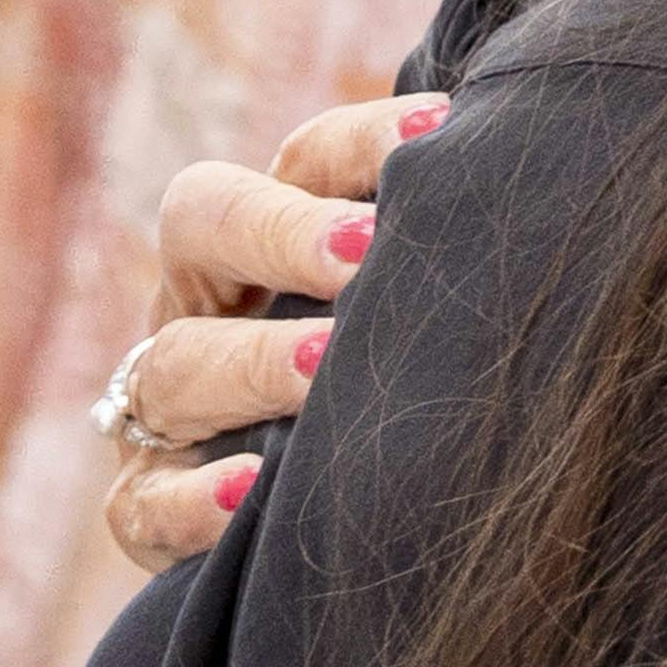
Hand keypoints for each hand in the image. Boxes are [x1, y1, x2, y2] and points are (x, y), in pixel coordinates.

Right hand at [94, 92, 437, 567]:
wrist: (343, 532)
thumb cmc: (401, 390)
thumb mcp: (412, 313)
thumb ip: (447, 254)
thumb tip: (522, 175)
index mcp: (276, 240)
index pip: (302, 163)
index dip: (361, 145)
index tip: (441, 134)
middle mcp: (205, 306)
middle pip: (203, 228)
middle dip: (282, 232)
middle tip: (367, 251)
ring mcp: (166, 410)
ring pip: (175, 367)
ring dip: (253, 363)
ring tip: (324, 366)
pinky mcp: (148, 507)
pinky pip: (144, 504)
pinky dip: (194, 501)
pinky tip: (252, 491)